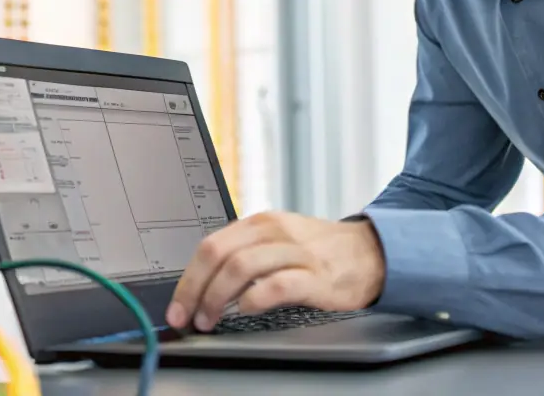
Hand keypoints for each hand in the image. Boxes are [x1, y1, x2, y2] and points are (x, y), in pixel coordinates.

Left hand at [166, 211, 385, 331]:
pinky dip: (255, 298)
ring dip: (217, 298)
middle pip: (219, 255)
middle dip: (195, 290)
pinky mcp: (315, 275)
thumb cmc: (316, 251)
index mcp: (258, 223)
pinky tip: (245, 310)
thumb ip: (244, 254)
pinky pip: (278, 284)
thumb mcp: (276, 241)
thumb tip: (201, 285)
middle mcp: (273, 232)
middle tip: (187, 317)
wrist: (368, 252)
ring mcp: (295, 251)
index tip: (176, 306)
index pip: (210, 246)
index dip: (187, 278)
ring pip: (242, 266)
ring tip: (210, 320)